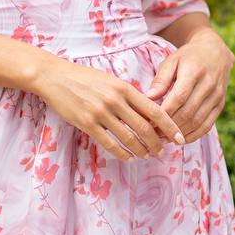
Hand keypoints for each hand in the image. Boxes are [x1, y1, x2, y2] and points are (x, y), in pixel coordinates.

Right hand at [34, 54, 186, 162]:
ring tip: (147, 155)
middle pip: (144, 127)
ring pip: (128, 138)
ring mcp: (100, 113)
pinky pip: (109, 143)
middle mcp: (115, 100)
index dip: (170, 126)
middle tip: (163, 151)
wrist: (55, 77)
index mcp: (124, 87)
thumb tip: (148, 113)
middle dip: (157, 142)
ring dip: (141, 150)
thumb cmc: (85, 78)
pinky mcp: (87, 123)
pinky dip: (122, 153)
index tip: (180, 137)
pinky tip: (128, 157)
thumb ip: (128, 95)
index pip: (154, 110)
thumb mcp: (110, 81)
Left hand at [145, 28, 234, 141]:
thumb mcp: (171, 61)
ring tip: (164, 138)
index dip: (164, 112)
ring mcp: (217, 95)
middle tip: (154, 135)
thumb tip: (148, 98)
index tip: (149, 122)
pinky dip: (194, 135)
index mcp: (194, 71)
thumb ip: (160, 80)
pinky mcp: (221, 104)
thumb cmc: (188, 57)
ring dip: (180, 133)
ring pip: (198, 121)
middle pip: (188, 112)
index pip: (178, 97)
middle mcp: (208, 84)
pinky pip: (208, 125)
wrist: (216, 51)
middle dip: (170, 126)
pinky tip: (181, 139)